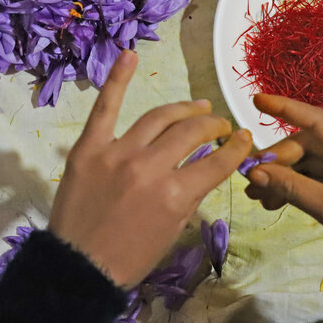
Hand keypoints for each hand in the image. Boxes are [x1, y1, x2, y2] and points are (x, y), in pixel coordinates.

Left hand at [49, 50, 253, 288]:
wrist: (78, 268)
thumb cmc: (129, 259)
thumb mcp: (172, 232)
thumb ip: (189, 196)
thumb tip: (204, 168)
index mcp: (176, 196)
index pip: (217, 162)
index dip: (236, 149)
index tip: (244, 139)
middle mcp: (151, 168)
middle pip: (191, 133)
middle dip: (212, 126)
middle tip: (219, 125)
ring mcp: (118, 153)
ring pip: (159, 117)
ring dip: (184, 108)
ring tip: (197, 106)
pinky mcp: (89, 147)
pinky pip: (106, 106)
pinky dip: (118, 78)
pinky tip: (129, 54)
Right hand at [242, 94, 322, 287]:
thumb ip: (293, 187)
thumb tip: (254, 173)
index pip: (319, 120)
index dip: (286, 109)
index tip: (257, 99)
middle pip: (311, 144)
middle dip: (279, 160)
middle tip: (250, 179)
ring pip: (312, 163)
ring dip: (285, 176)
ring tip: (257, 196)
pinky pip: (321, 178)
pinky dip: (299, 187)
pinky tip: (275, 200)